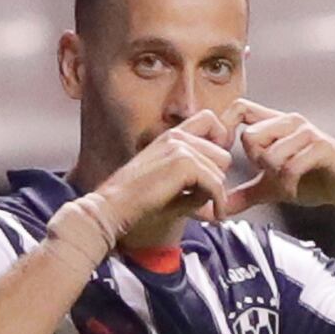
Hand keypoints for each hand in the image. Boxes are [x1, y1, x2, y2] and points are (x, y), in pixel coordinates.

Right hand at [90, 113, 234, 230]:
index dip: (220, 141)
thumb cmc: (135, 200)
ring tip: (200, 206)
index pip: (210, 120)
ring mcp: (180, 147)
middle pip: (222, 154)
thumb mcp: (167, 180)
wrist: (113, 206)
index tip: (214, 168)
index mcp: (170, 137)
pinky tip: (213, 213)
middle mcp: (176, 136)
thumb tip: (221, 183)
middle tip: (204, 198)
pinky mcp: (183, 163)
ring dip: (215, 193)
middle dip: (217, 179)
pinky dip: (218, 201)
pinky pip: (216, 183)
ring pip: (221, 170)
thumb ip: (193, 174)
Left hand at [220, 102, 334, 215]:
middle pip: (249, 136)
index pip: (239, 107)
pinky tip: (295, 190)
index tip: (227, 158)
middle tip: (270, 175)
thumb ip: (243, 194)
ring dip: (274, 176)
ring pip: (269, 153)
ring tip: (286, 182)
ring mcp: (306, 132)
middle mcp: (289, 121)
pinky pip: (291, 166)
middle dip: (254, 164)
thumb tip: (216, 208)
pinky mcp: (322, 147)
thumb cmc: (311, 181)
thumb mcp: (270, 188)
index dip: (225, 129)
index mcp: (274, 124)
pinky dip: (289, 185)